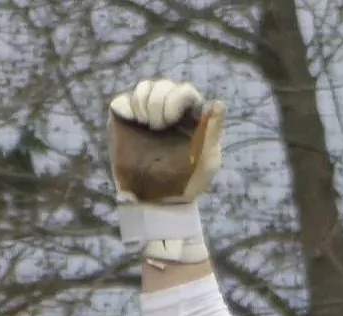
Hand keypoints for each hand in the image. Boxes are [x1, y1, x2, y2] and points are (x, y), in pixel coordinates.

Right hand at [108, 79, 223, 204]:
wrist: (157, 202)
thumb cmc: (187, 183)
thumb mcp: (208, 161)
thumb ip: (213, 131)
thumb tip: (218, 103)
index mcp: (191, 116)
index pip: (184, 91)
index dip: (175, 99)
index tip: (169, 121)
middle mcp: (169, 110)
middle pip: (162, 85)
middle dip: (157, 103)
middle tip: (156, 127)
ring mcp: (146, 114)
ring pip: (144, 88)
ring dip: (143, 102)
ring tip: (145, 125)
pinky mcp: (126, 121)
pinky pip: (124, 100)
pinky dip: (128, 106)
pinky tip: (134, 123)